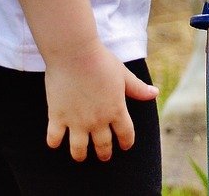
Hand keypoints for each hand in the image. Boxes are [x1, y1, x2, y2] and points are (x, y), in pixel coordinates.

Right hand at [45, 41, 158, 162]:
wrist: (74, 52)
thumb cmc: (100, 60)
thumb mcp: (123, 74)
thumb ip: (137, 88)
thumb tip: (155, 93)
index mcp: (116, 110)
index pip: (126, 135)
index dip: (126, 142)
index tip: (125, 145)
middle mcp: (98, 120)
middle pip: (103, 146)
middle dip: (104, 153)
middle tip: (103, 155)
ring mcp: (77, 121)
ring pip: (78, 149)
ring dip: (80, 155)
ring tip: (80, 155)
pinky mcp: (58, 116)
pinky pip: (54, 138)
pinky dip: (54, 142)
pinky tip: (55, 141)